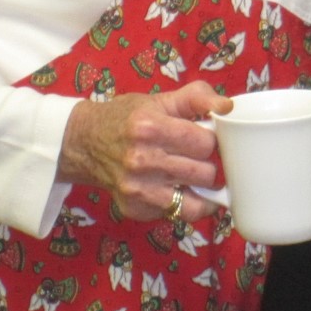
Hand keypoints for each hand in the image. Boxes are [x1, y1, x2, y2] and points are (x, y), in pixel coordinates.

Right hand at [58, 82, 232, 222]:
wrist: (83, 142)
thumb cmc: (128, 118)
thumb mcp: (161, 99)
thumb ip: (197, 97)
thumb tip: (227, 106)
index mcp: (150, 128)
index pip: (206, 143)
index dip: (211, 140)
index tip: (204, 138)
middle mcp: (142, 161)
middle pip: (205, 173)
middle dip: (208, 164)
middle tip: (199, 158)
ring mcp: (137, 189)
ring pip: (196, 202)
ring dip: (201, 188)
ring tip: (195, 176)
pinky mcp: (134, 208)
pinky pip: (177, 214)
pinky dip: (185, 204)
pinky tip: (177, 188)